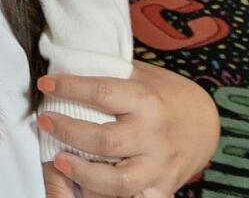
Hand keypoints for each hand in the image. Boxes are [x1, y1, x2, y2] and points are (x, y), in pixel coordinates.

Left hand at [37, 62, 219, 196]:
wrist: (204, 123)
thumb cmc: (163, 92)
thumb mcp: (140, 74)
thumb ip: (109, 74)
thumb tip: (64, 64)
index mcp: (146, 100)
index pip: (102, 93)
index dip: (70, 88)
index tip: (45, 84)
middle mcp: (153, 135)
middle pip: (105, 141)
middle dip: (69, 132)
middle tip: (44, 121)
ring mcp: (158, 167)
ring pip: (118, 182)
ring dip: (83, 173)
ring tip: (58, 160)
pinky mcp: (161, 189)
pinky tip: (86, 190)